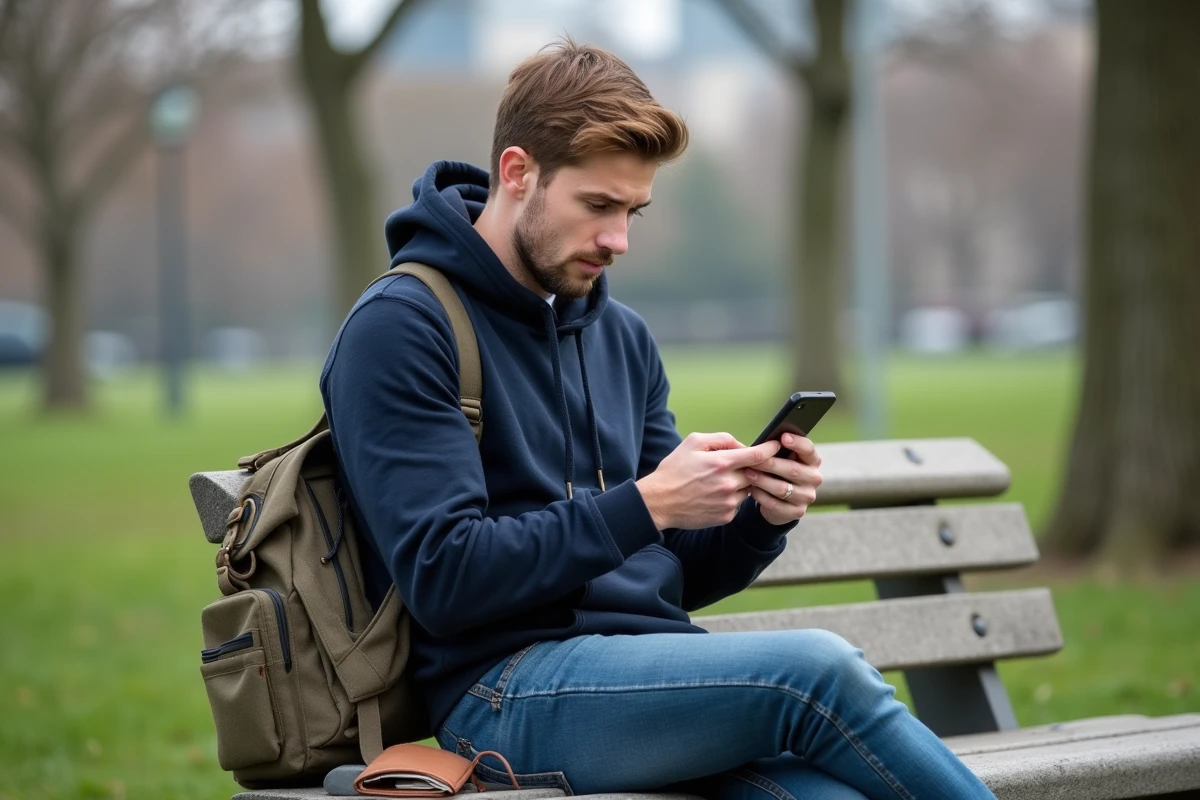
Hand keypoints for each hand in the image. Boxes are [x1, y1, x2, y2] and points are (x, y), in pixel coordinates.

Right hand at [637, 433, 781, 529]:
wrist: (659, 502)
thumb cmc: (674, 470)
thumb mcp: (692, 443)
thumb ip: (721, 439)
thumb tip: (742, 445)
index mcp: (721, 462)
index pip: (757, 455)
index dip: (771, 449)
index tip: (777, 446)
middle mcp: (728, 483)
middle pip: (756, 473)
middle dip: (752, 468)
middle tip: (737, 466)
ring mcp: (728, 502)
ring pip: (748, 489)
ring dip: (742, 484)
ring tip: (720, 481)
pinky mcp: (726, 516)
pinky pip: (738, 504)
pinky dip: (732, 498)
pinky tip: (715, 495)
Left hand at [744, 433, 822, 525]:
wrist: (780, 501)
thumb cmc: (778, 471)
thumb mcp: (781, 459)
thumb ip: (778, 450)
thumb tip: (765, 441)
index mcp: (812, 461)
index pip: (809, 450)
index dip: (797, 443)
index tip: (783, 437)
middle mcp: (814, 478)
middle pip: (793, 470)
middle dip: (771, 464)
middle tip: (753, 459)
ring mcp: (807, 496)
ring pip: (782, 488)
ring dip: (762, 480)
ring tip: (747, 473)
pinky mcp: (797, 512)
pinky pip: (776, 504)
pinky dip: (761, 495)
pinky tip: (751, 489)